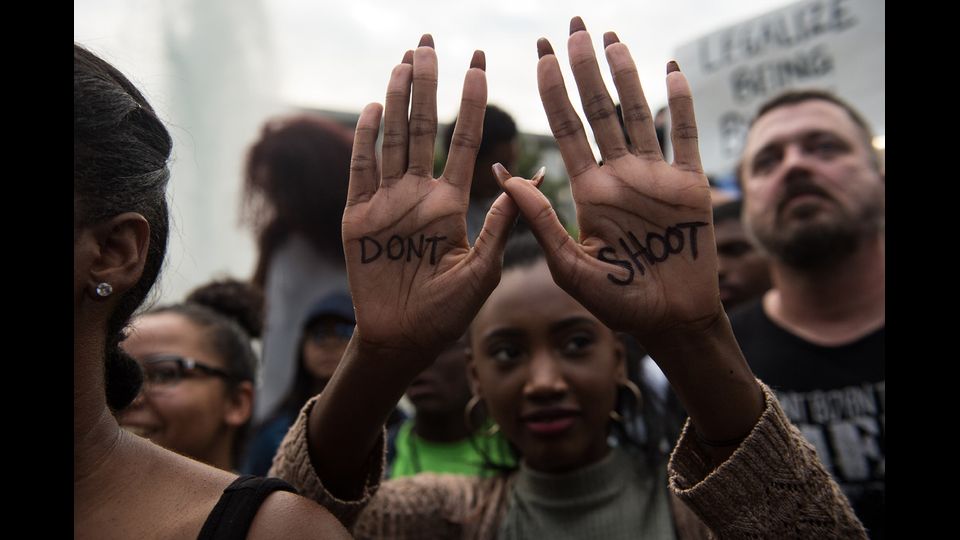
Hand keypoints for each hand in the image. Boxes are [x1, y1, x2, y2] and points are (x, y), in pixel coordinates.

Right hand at [343, 37, 517, 361]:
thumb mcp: (482, 270)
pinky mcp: (357, 216)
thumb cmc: (447, 313)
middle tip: (430, 43)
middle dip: (427, 85)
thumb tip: (528, 180)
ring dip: (397, 101)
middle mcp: (420, 194)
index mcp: (451, 202)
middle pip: (424, 128)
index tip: (478, 63)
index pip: (464, 141)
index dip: (470, 102)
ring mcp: (387, 202)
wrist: (402, 339)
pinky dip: (364, 140)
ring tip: (404, 63)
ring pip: (392, 140)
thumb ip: (501, 226)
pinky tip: (372, 108)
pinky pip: (360, 170)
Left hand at [500, 18, 720, 342]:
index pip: (566, 128)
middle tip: (572, 25)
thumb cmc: (618, 303)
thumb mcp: (569, 264)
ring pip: (639, 114)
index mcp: (588, 191)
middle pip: (599, 110)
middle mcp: (619, 176)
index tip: (541, 52)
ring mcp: (656, 177)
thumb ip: (539, 220)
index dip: (553, 90)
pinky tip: (672, 69)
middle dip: (585, 68)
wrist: (670, 322)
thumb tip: (503, 173)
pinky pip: (686, 137)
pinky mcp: (692, 186)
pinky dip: (682, 104)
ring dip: (626, 75)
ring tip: (612, 38)